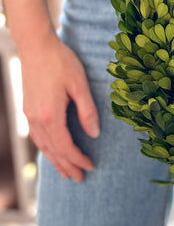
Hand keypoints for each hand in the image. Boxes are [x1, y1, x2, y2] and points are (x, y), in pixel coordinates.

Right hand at [20, 33, 99, 181]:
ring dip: (55, 160)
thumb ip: (87, 111)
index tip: (91, 166)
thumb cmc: (61, 62)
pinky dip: (46, 148)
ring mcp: (29, 115)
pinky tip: (51, 150)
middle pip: (52, 151)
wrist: (36, 46)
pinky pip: (36, 136)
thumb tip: (94, 135)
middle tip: (79, 179)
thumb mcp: (80, 85)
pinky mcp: (28, 109)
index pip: (65, 147)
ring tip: (66, 172)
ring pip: (42, 146)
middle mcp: (36, 120)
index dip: (78, 159)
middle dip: (67, 166)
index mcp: (50, 117)